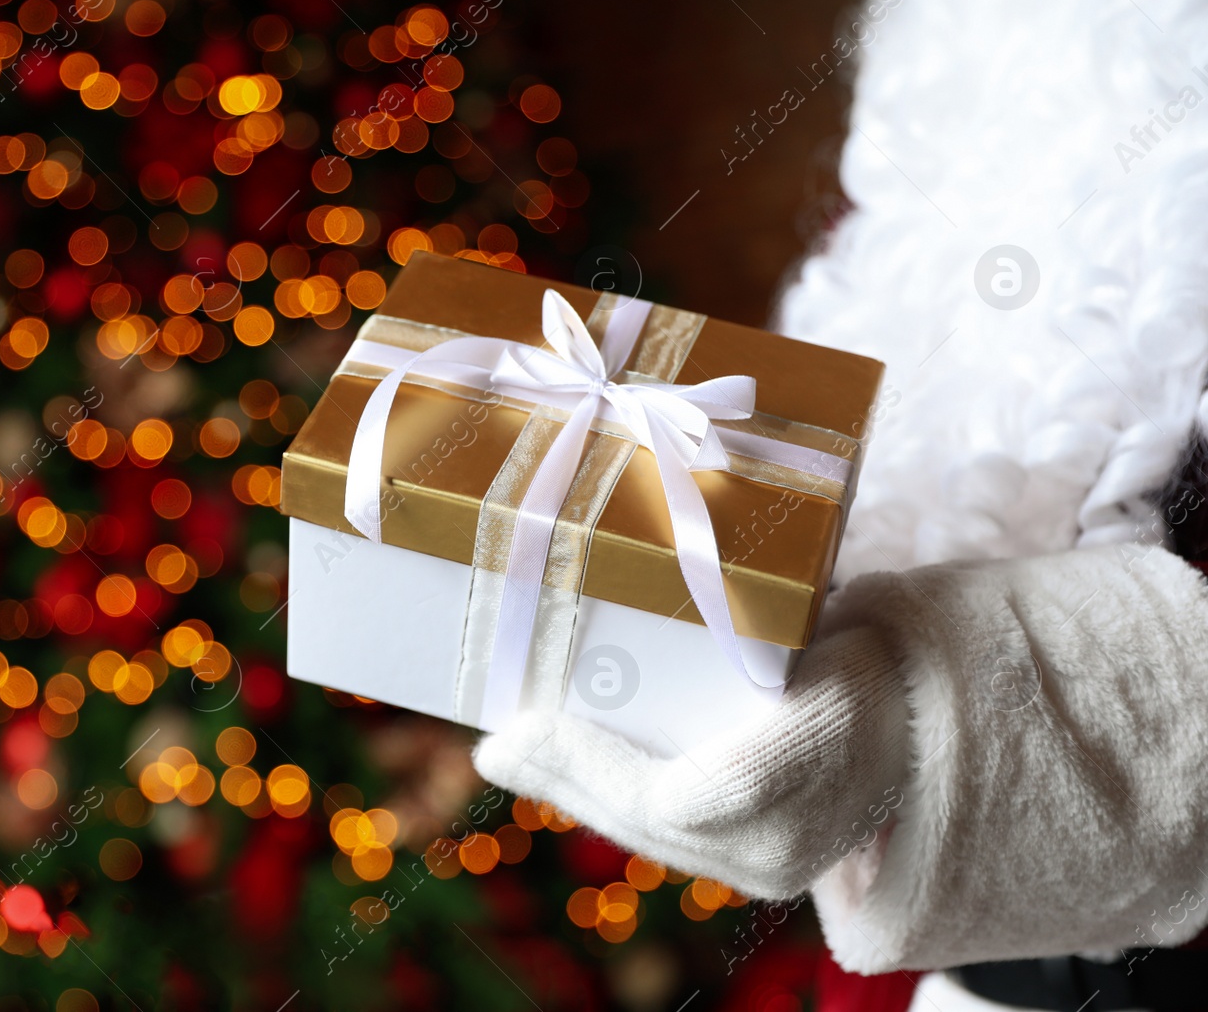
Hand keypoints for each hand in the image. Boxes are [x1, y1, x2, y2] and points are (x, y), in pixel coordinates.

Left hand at [474, 617, 911, 900]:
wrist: (920, 721)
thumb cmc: (855, 646)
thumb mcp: (801, 613)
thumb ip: (729, 602)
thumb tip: (635, 543)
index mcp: (820, 748)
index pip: (692, 790)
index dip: (597, 765)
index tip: (526, 724)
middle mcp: (797, 831)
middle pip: (652, 822)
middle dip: (564, 778)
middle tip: (497, 742)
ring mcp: (779, 865)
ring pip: (653, 838)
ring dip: (578, 793)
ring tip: (517, 755)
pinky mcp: (762, 874)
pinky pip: (670, 842)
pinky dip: (613, 805)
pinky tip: (567, 775)